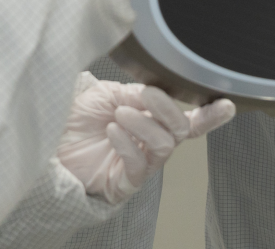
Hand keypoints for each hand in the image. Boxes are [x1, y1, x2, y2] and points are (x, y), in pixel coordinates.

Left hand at [56, 72, 236, 203]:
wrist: (48, 139)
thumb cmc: (76, 117)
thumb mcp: (108, 93)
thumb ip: (137, 93)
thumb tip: (159, 92)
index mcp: (151, 117)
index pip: (188, 117)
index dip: (210, 114)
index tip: (227, 104)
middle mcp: (150, 140)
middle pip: (181, 129)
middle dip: (167, 109)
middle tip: (146, 95)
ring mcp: (140, 162)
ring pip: (165, 145)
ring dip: (145, 124)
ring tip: (120, 114)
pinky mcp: (125, 182)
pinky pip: (140, 164)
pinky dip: (129, 142)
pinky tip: (113, 130)